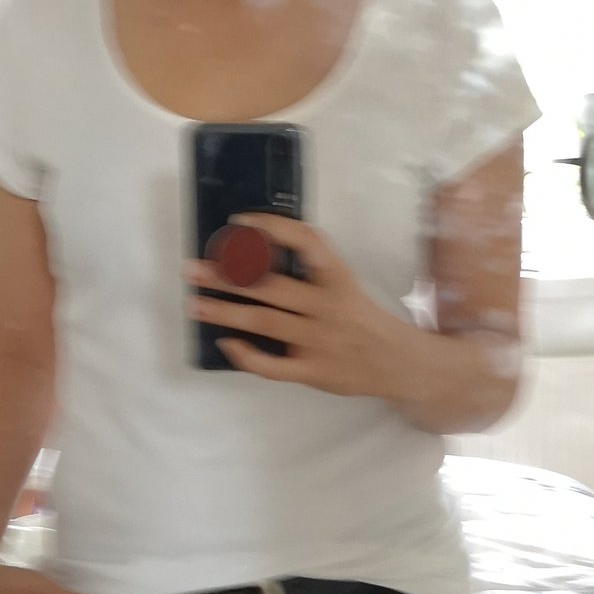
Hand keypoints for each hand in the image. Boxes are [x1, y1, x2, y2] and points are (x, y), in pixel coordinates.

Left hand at [186, 215, 418, 397]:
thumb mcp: (347, 286)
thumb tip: (256, 257)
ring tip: (194, 304)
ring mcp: (319, 340)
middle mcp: (327, 306)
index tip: (239, 222)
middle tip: (193, 269)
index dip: (272, 228)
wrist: (401, 364)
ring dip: (225, 312)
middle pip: (270, 285)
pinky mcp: (313, 371)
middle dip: (227, 275)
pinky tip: (226, 343)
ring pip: (264, 322)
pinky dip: (246, 355)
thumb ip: (312, 275)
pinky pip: (273, 365)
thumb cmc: (364, 320)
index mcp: (338, 279)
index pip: (306, 241)